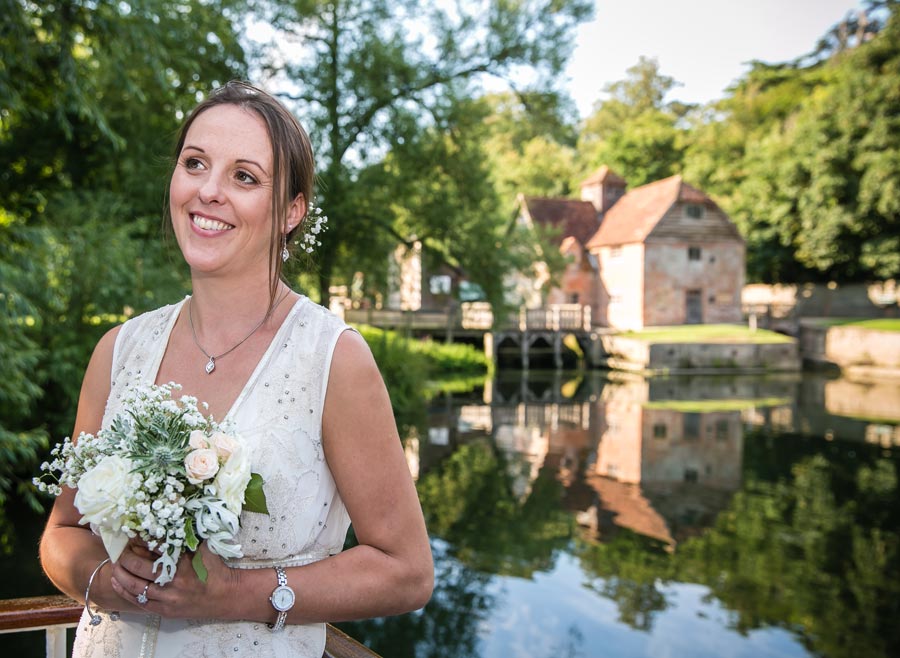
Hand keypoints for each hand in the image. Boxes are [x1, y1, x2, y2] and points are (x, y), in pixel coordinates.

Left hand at [109, 541, 240, 619]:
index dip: (142, 541)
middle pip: (141, 569)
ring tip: (114, 565)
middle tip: (120, 550)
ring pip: (136, 587)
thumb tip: (172, 520)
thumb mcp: (204, 549)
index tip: (132, 535)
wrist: (225, 596)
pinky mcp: (164, 611)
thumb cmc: (215, 570)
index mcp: (184, 564)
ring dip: (121, 575)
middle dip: (127, 558)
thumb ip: (188, 537)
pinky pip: (139, 602)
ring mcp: (168, 599)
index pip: (156, 549)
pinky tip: (116, 582)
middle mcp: (174, 582)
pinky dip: (125, 592)